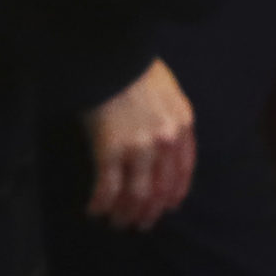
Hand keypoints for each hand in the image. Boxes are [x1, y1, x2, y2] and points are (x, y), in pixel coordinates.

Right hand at [82, 58, 194, 229]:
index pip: (183, 173)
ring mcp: (138, 148)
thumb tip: (163, 146)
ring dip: (124, 213)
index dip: (173, 195)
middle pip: (160, 190)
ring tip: (116, 222)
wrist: (110, 52)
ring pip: (135, 195)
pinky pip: (107, 187)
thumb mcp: (167, 90)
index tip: (166, 208)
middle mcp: (165, 142)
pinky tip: (93, 209)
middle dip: (149, 212)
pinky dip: (100, 203)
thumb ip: (170, 118)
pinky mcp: (110, 149)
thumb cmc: (133, 65)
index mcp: (182, 125)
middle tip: (139, 224)